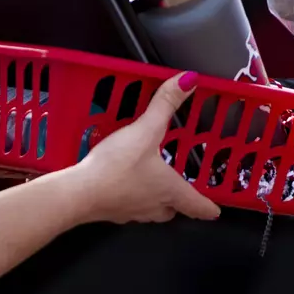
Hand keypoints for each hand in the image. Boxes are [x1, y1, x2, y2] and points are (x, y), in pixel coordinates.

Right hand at [69, 73, 221, 224]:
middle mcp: (154, 206)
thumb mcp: (145, 129)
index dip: (208, 207)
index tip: (216, 211)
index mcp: (170, 190)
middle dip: (179, 201)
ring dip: (155, 200)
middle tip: (181, 190)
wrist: (77, 193)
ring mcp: (131, 213)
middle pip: (173, 210)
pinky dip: (130, 198)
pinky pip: (128, 208)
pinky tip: (122, 184)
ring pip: (151, 211)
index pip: (197, 205)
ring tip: (153, 184)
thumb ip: (166, 104)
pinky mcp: (110, 213)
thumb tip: (190, 80)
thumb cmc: (117, 166)